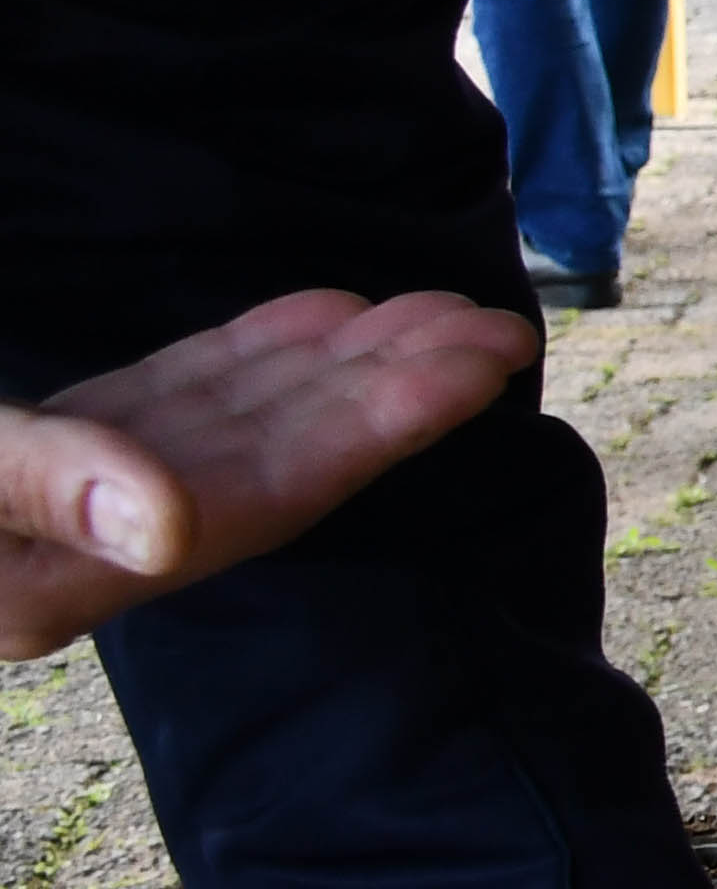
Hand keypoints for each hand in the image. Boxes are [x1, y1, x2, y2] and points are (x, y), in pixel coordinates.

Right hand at [0, 291, 534, 659]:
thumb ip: (44, 493)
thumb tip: (170, 530)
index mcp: (70, 577)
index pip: (271, 497)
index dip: (380, 430)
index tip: (478, 374)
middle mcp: (99, 540)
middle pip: (282, 454)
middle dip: (391, 389)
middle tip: (499, 328)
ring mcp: (79, 489)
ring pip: (241, 416)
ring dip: (339, 363)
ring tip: (437, 310)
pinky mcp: (55, 446)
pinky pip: (177, 398)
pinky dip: (252, 356)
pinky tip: (326, 316)